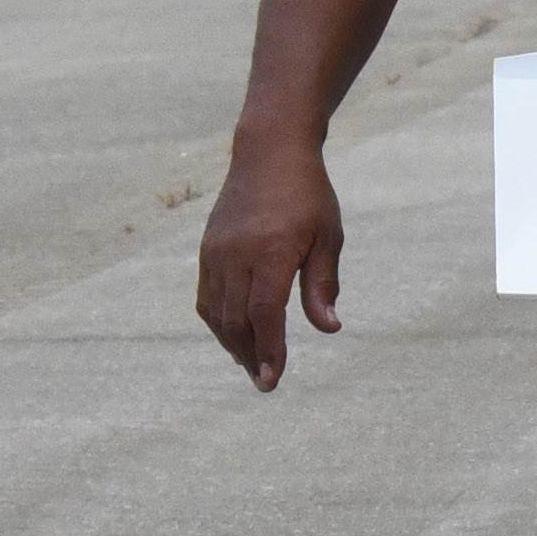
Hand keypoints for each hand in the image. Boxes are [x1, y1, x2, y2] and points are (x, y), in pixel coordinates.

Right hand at [196, 139, 342, 390]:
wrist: (268, 152)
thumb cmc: (308, 195)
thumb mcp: (328, 236)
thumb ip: (323, 284)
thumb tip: (329, 329)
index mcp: (271, 251)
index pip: (265, 313)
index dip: (269, 349)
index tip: (272, 380)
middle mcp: (237, 254)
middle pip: (237, 320)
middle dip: (250, 356)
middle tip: (265, 383)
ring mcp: (216, 252)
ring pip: (217, 312)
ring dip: (232, 343)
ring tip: (251, 365)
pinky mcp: (208, 249)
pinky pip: (207, 296)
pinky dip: (219, 321)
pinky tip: (235, 336)